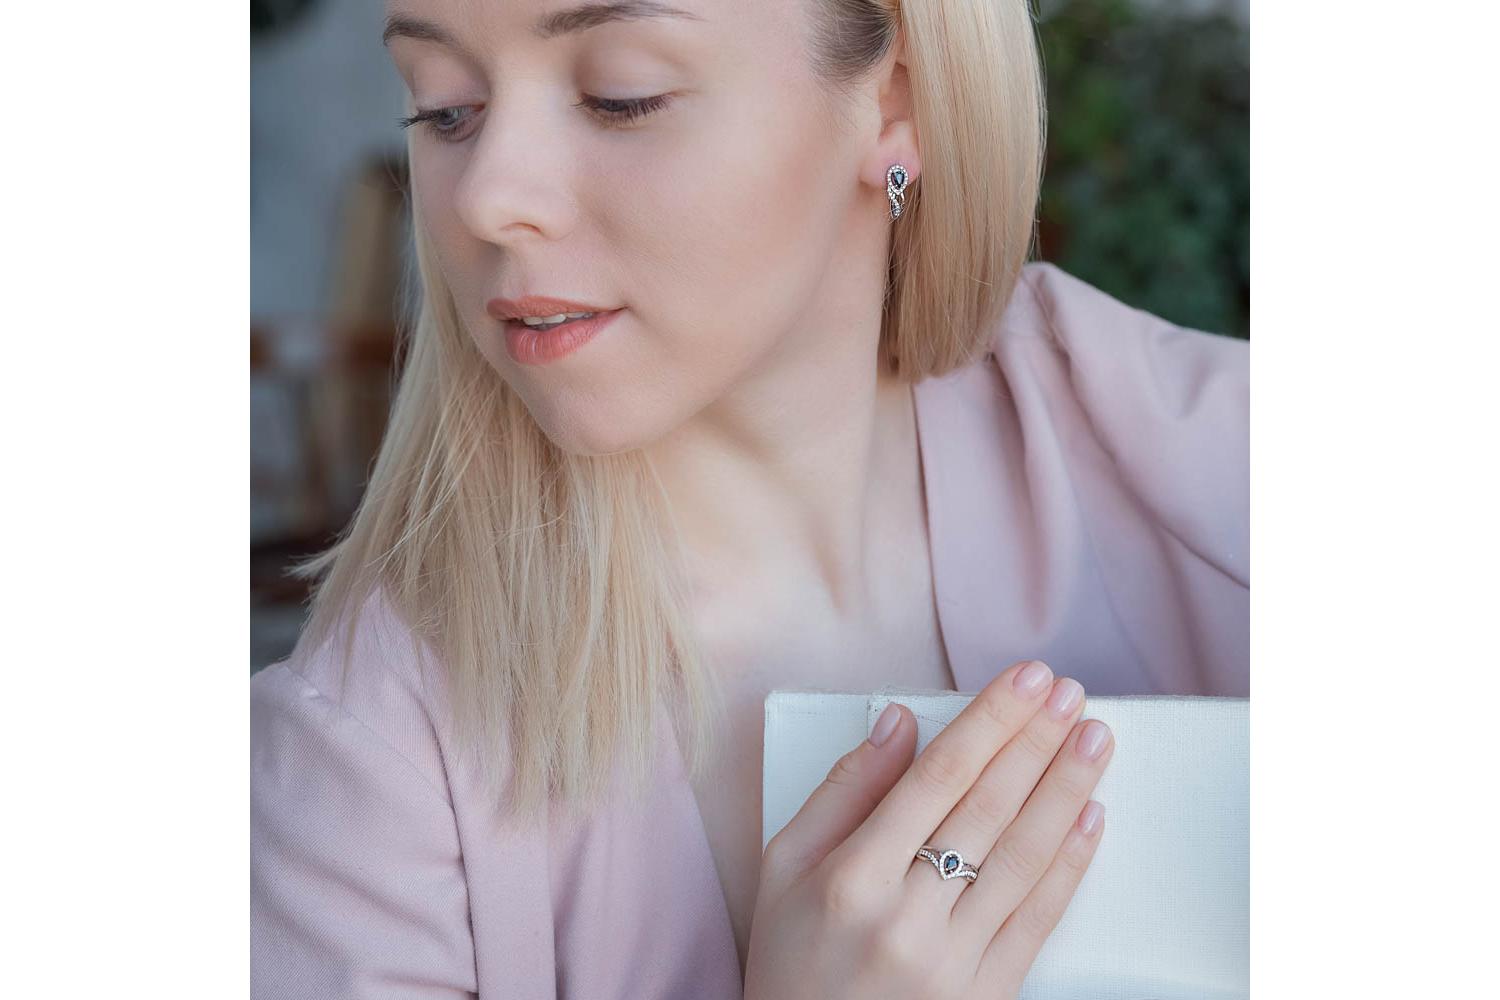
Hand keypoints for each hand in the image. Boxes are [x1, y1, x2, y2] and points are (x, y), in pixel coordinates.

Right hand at [743, 660, 1112, 999]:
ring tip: (1094, 738)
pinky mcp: (989, 995)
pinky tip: (1089, 817)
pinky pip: (1039, 919)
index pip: (938, 777)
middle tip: (1069, 691)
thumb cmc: (791, 960)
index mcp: (851, 878)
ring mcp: (954, 961)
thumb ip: (842, 789)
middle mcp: (908, 917)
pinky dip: (1070, 863)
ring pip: (1024, 857)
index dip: (989, 721)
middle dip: (1036, 740)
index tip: (1024, 679)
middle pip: (988, 807)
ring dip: (1066, 789)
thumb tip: (897, 722)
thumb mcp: (783, 866)